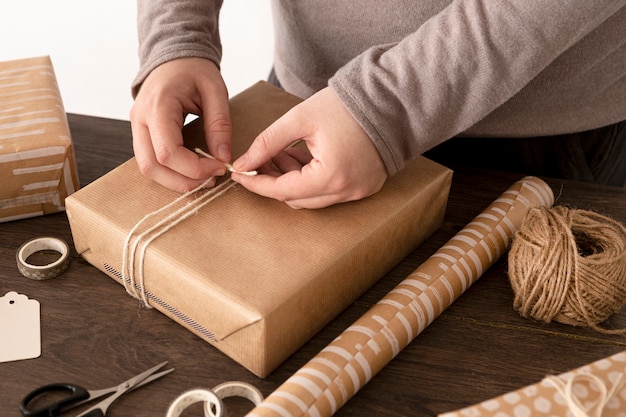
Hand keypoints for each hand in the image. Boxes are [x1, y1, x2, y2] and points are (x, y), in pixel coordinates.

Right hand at [130, 58, 231, 192]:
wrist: (175, 57)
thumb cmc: (194, 69)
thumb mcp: (216, 91)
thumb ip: (220, 124)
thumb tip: (223, 157)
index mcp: (158, 106)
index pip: (168, 152)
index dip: (194, 168)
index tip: (219, 167)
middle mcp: (140, 119)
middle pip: (151, 166)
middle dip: (183, 181)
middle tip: (211, 180)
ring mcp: (136, 126)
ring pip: (147, 168)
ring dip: (175, 181)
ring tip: (203, 178)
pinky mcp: (141, 133)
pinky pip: (150, 161)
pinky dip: (169, 172)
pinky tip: (191, 171)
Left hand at [231, 87, 387, 208]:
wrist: (389, 98)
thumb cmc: (345, 105)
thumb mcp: (299, 119)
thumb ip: (267, 143)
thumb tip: (243, 163)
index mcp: (331, 176)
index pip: (282, 191)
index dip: (257, 183)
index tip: (239, 173)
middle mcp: (347, 191)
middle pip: (297, 199)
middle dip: (274, 181)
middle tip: (260, 159)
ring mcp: (359, 191)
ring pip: (312, 198)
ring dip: (292, 180)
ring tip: (282, 152)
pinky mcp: (366, 186)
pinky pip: (330, 192)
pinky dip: (312, 179)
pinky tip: (303, 156)